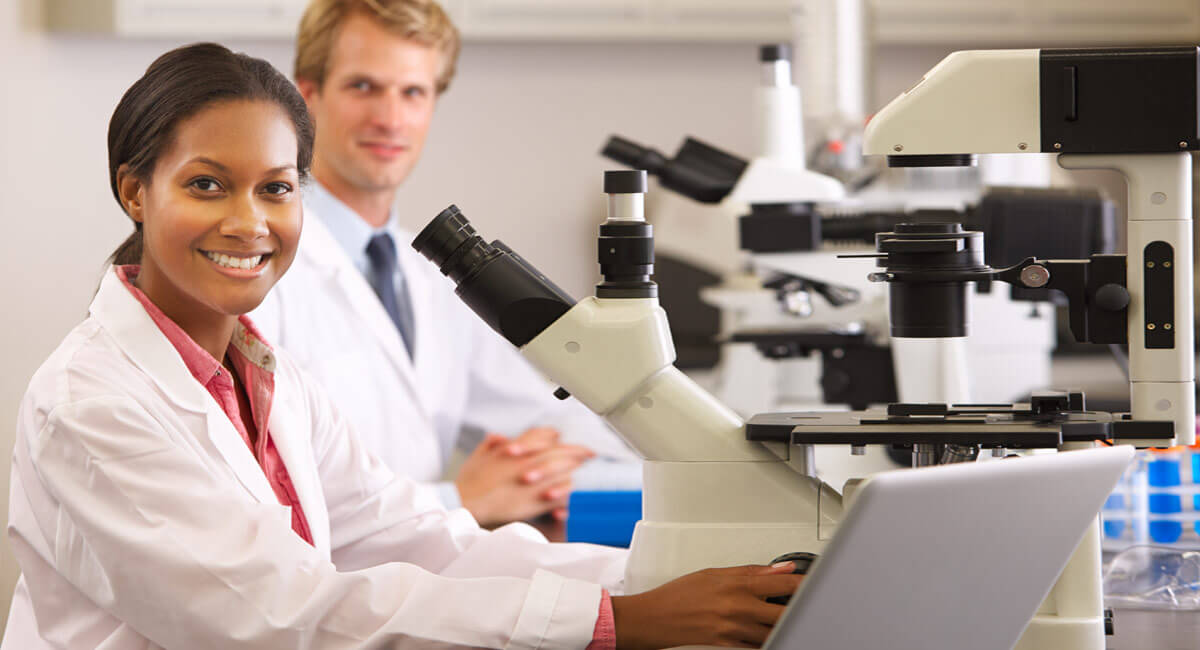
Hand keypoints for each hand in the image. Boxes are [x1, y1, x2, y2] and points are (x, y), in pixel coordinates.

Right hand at [456, 429, 594, 526]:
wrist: (466, 503)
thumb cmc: (468, 483)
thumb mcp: (477, 457)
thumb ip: (490, 445)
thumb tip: (498, 437)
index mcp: (515, 449)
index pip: (542, 435)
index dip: (556, 436)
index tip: (564, 438)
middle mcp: (528, 461)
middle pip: (560, 451)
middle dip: (577, 451)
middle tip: (590, 452)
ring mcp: (534, 481)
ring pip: (564, 471)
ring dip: (576, 469)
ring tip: (586, 471)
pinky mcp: (536, 501)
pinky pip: (559, 495)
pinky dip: (568, 493)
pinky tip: (575, 493)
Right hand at [611, 563, 802, 648]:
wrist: (656, 617)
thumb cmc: (680, 594)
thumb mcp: (715, 573)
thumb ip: (752, 571)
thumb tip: (780, 567)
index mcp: (736, 584)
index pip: (782, 582)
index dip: (804, 582)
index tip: (814, 581)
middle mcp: (738, 607)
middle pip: (784, 610)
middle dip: (800, 606)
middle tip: (809, 602)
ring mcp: (735, 629)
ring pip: (775, 630)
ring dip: (785, 623)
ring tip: (790, 616)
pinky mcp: (729, 644)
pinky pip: (758, 645)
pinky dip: (768, 638)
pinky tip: (771, 632)